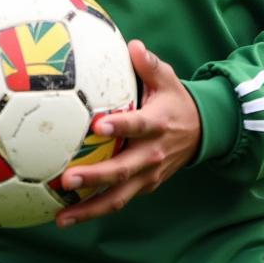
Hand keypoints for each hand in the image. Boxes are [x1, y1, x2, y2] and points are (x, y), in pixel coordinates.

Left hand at [54, 39, 200, 226]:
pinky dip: (95, 210)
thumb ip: (149, 64)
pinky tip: (70, 215)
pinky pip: (119, 201)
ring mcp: (148, 175)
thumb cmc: (174, 100)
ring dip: (90, 208)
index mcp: (157, 124)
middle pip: (122, 170)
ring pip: (119, 197)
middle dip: (95, 177)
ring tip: (62, 217)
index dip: (120, 127)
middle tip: (67, 180)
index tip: (98, 126)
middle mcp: (152, 154)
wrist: (201, 132)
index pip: (137, 126)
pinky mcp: (144, 187)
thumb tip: (132, 45)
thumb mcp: (167, 78)